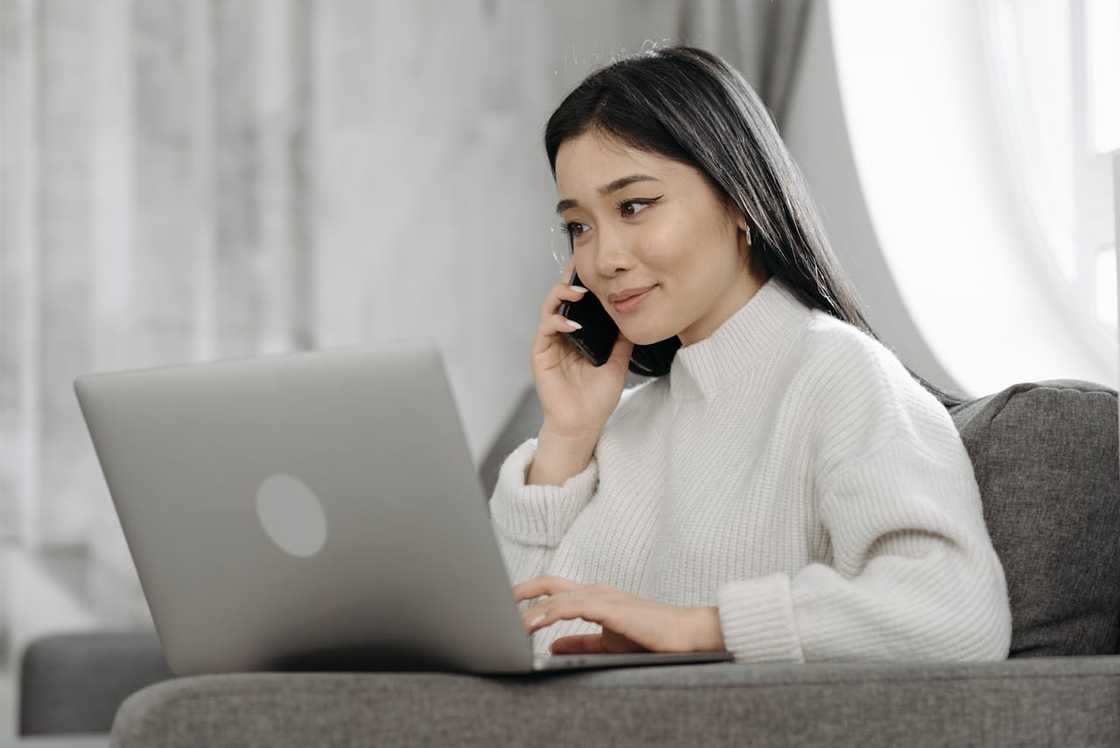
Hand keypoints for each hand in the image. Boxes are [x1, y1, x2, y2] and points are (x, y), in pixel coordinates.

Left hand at [512, 575, 725, 654]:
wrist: (684, 634)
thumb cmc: (650, 635)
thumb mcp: (608, 641)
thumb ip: (580, 641)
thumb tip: (552, 645)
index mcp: (593, 596)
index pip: (552, 588)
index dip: (527, 593)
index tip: (504, 604)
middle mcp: (595, 590)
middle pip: (548, 583)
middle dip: (519, 591)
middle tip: (493, 602)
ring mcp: (603, 596)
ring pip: (556, 597)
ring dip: (529, 609)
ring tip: (506, 622)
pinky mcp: (611, 607)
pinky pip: (572, 607)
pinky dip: (548, 614)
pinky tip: (532, 625)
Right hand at [531, 256, 633, 440]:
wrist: (583, 424)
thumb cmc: (596, 398)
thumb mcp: (619, 363)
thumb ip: (623, 340)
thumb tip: (634, 317)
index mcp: (579, 334)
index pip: (579, 302)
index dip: (583, 282)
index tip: (593, 265)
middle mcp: (562, 334)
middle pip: (562, 298)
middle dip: (570, 279)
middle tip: (581, 265)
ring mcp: (550, 343)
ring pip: (550, 307)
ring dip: (561, 295)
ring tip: (578, 292)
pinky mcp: (541, 354)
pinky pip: (545, 329)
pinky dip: (557, 321)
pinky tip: (572, 323)